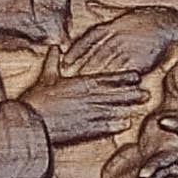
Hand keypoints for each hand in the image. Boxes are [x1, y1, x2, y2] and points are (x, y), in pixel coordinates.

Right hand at [29, 48, 159, 144]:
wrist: (31, 122)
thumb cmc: (36, 100)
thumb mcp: (45, 77)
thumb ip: (53, 62)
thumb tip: (54, 48)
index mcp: (81, 83)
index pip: (107, 78)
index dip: (123, 77)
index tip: (136, 76)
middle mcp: (89, 97)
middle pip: (116, 94)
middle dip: (132, 93)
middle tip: (146, 93)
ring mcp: (89, 114)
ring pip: (114, 110)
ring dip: (128, 109)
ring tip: (140, 109)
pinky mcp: (85, 130)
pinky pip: (106, 126)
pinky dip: (116, 125)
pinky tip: (125, 125)